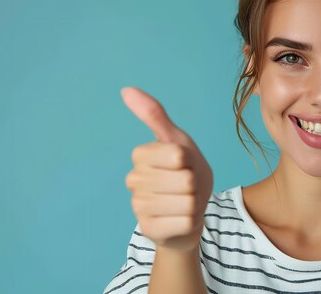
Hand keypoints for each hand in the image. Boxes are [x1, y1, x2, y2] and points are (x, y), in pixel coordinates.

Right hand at [121, 87, 213, 252]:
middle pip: (185, 179)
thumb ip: (154, 116)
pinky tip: (180, 219)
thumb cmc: (185, 172)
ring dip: (194, 203)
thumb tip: (126, 89)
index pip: (178, 155)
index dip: (191, 161)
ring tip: (184, 202)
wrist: (188, 212)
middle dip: (194, 184)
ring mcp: (138, 206)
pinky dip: (191, 221)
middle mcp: (133, 180)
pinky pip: (185, 222)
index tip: (184, 165)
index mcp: (140, 154)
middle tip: (186, 187)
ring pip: (186, 202)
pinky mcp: (148, 230)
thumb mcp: (177, 141)